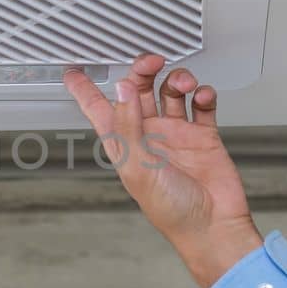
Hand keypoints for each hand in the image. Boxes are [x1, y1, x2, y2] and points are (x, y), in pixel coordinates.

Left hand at [63, 53, 262, 284]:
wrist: (212, 225)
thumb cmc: (170, 210)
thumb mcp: (139, 167)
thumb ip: (128, 125)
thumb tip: (121, 89)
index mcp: (125, 143)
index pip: (98, 110)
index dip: (84, 90)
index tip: (74, 70)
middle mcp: (148, 135)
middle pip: (138, 90)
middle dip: (143, 70)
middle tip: (153, 61)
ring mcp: (175, 134)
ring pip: (170, 92)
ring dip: (177, 80)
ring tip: (185, 84)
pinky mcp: (202, 136)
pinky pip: (200, 105)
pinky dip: (203, 94)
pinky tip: (203, 95)